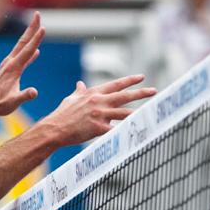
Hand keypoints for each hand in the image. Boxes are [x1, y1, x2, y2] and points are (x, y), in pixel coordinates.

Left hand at [0, 12, 44, 117]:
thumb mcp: (13, 102)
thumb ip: (24, 96)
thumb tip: (34, 92)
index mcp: (13, 68)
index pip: (28, 51)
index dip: (36, 39)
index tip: (43, 27)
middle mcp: (10, 63)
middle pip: (23, 42)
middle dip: (32, 28)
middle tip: (37, 14)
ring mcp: (8, 66)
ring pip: (21, 48)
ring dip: (30, 37)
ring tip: (37, 28)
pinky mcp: (8, 71)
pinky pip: (21, 58)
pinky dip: (29, 52)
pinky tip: (36, 53)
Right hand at [38, 74, 155, 146]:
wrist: (54, 129)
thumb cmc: (62, 114)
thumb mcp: (71, 99)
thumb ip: (79, 91)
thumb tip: (79, 84)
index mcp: (94, 93)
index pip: (116, 84)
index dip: (130, 80)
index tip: (141, 77)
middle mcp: (99, 101)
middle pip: (125, 96)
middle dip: (141, 93)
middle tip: (154, 90)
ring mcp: (100, 114)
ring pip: (124, 112)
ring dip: (138, 112)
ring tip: (151, 112)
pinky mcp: (99, 128)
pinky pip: (116, 130)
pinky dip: (126, 131)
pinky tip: (136, 131)